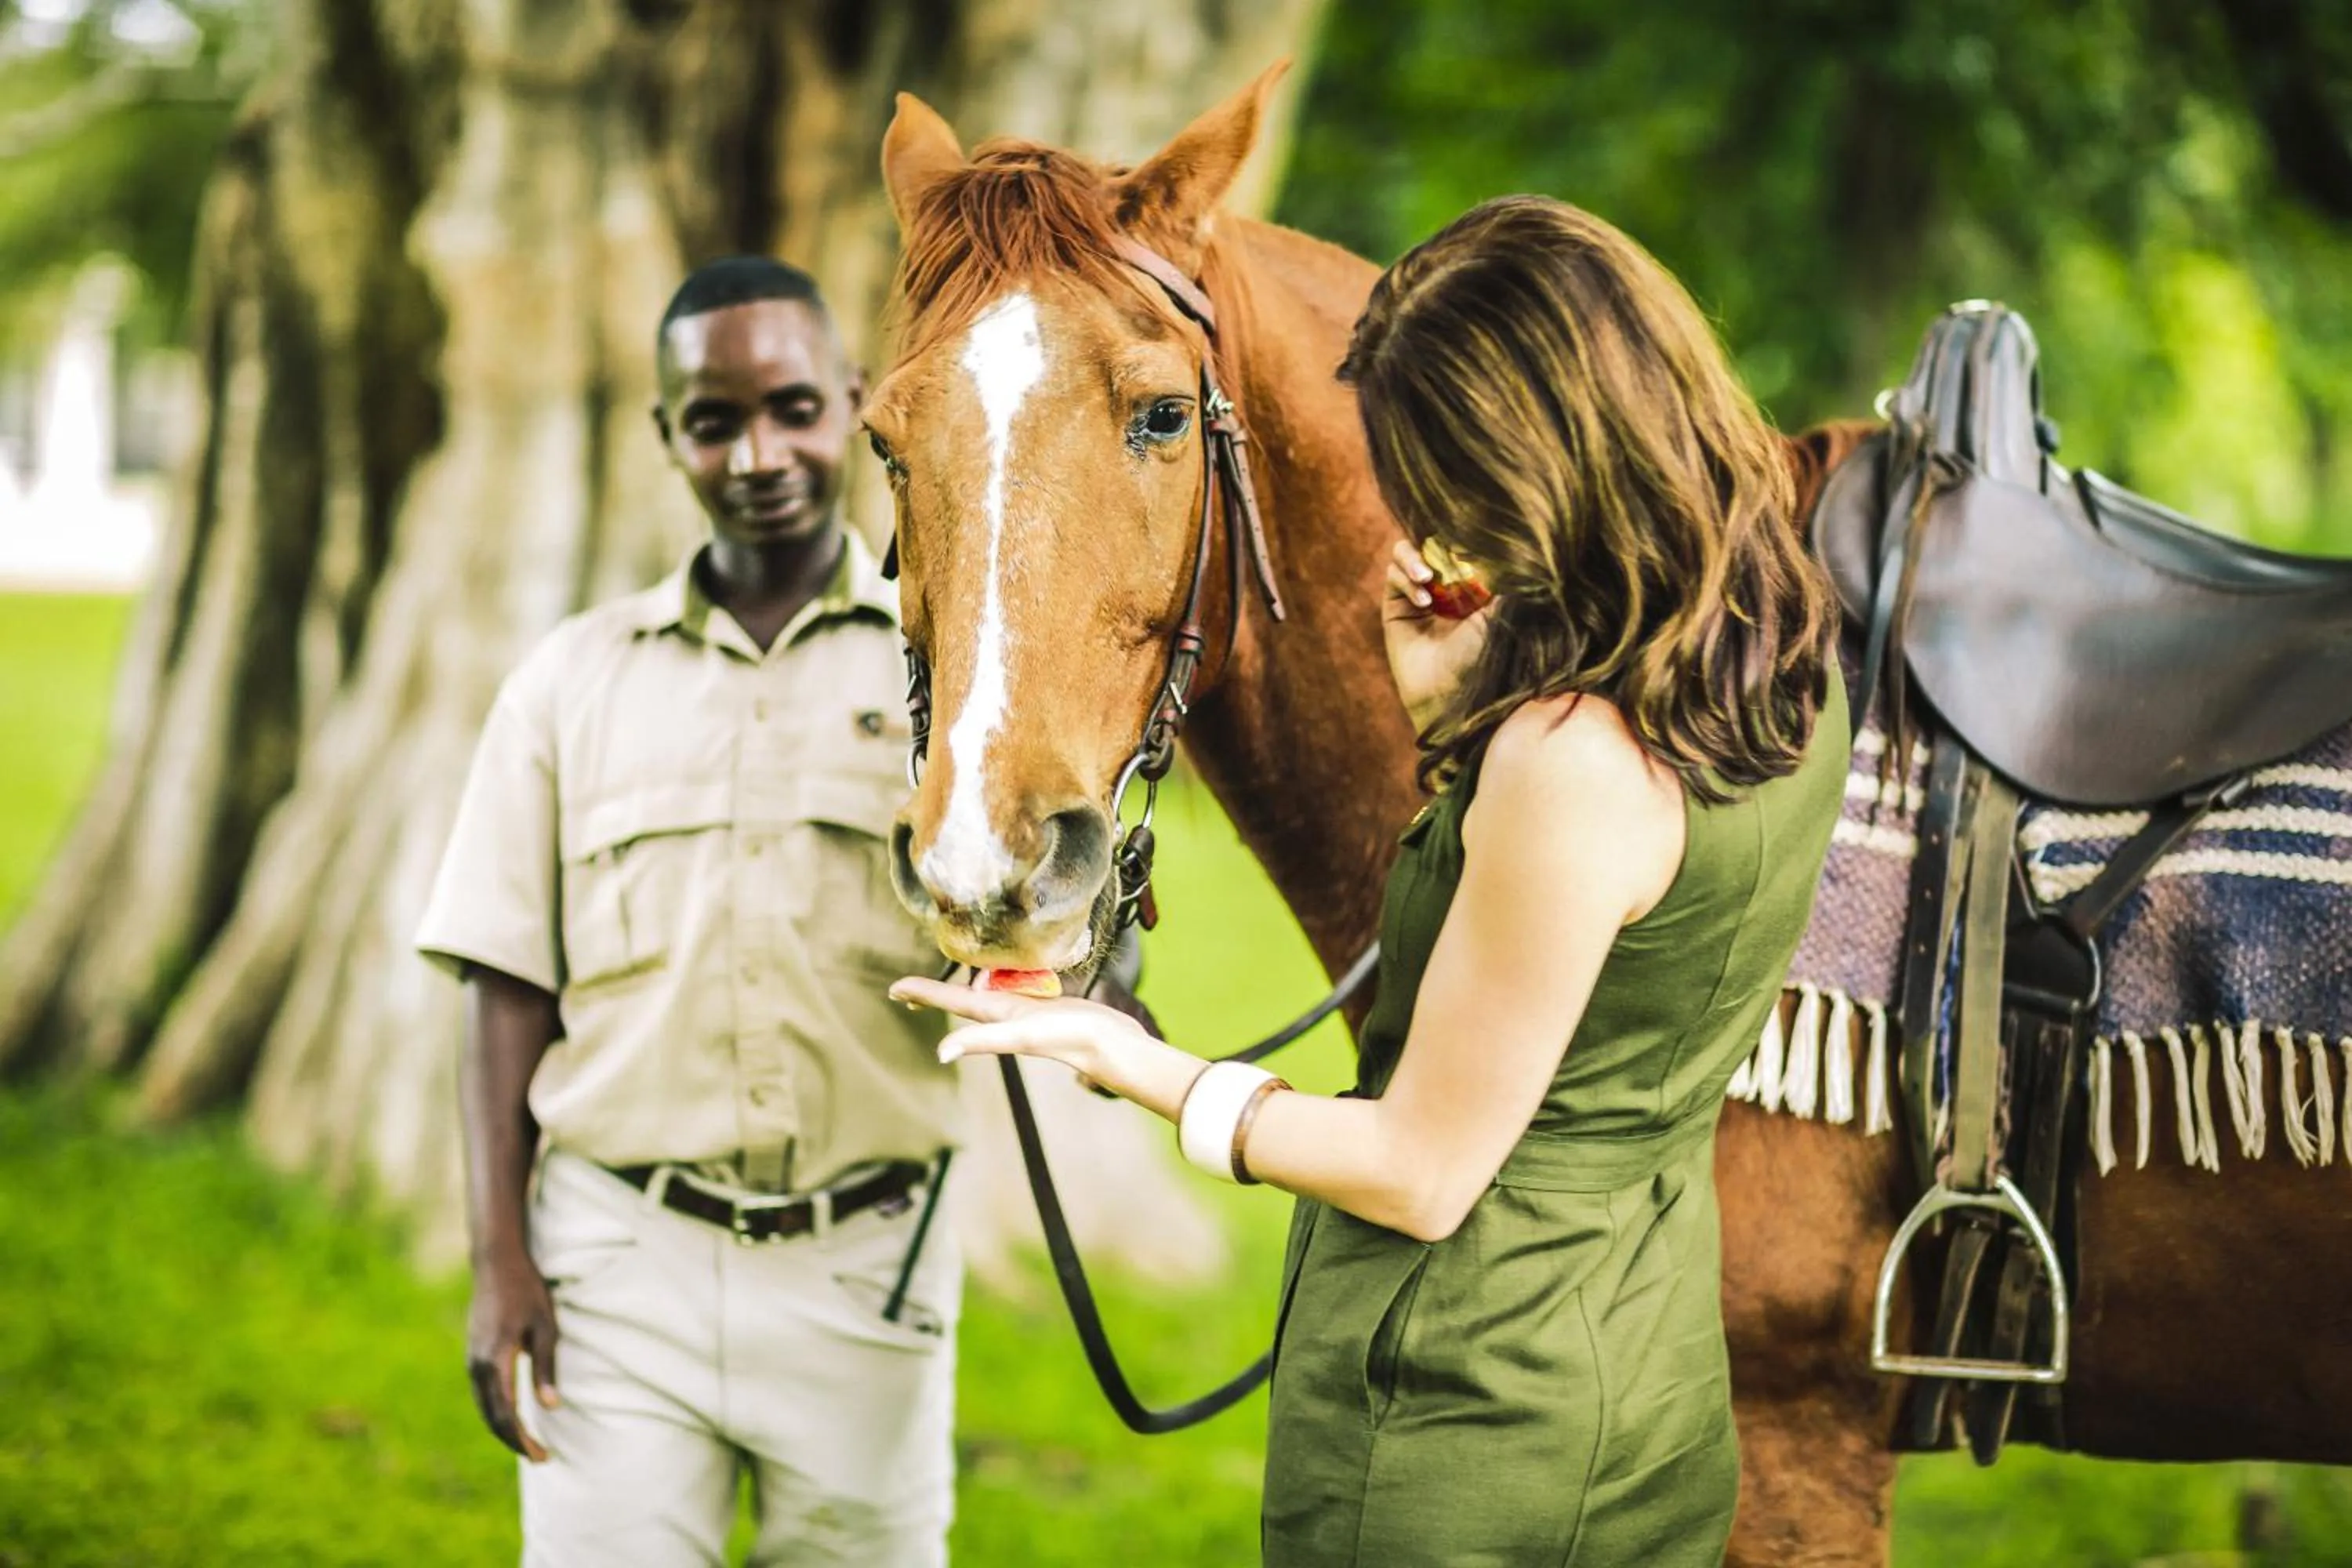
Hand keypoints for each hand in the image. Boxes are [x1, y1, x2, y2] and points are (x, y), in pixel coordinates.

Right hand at [467, 1243, 559, 1462]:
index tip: (542, 1455)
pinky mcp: (473, 1356)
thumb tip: (551, 1407)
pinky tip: (513, 1417)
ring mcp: (471, 1361)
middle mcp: (477, 1366)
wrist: (496, 1264)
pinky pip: (482, 1395)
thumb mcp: (545, 1327)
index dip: (522, 1439)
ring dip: (504, 1429)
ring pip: (484, 1408)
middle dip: (515, 1441)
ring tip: (528, 1444)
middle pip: (492, 1418)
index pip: (506, 1414)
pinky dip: (496, 1413)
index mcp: (495, 1361)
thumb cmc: (527, 1292)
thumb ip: (545, 1368)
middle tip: (540, 1457)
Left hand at [890, 975, 1146, 1080]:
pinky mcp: (1050, 1006)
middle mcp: (1007, 1014)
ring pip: (989, 994)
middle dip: (937, 994)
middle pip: (963, 999)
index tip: (894, 988)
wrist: (1113, 1046)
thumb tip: (941, 1054)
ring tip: (953, 981)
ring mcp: (1028, 1011)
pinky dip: (1004, 982)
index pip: (951, 1001)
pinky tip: (1009, 980)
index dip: (923, 993)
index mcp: (996, 1017)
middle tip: (911, 989)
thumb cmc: (1068, 1039)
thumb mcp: (1020, 1035)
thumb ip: (982, 1040)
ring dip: (967, 989)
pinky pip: (1018, 989)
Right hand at [1382, 539, 1495, 733]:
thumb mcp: (1496, 614)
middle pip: (1427, 545)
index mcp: (1466, 587)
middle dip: (1432, 545)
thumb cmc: (1477, 657)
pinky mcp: (1394, 608)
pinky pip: (1392, 577)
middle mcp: (1440, 588)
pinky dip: (1405, 580)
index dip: (1457, 540)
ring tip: (1426, 575)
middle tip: (1441, 558)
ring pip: (1405, 554)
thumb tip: (1516, 549)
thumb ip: (1500, 582)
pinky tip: (1423, 601)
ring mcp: (1415, 596)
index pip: (1455, 548)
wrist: (1446, 691)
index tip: (1466, 544)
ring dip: (1413, 559)